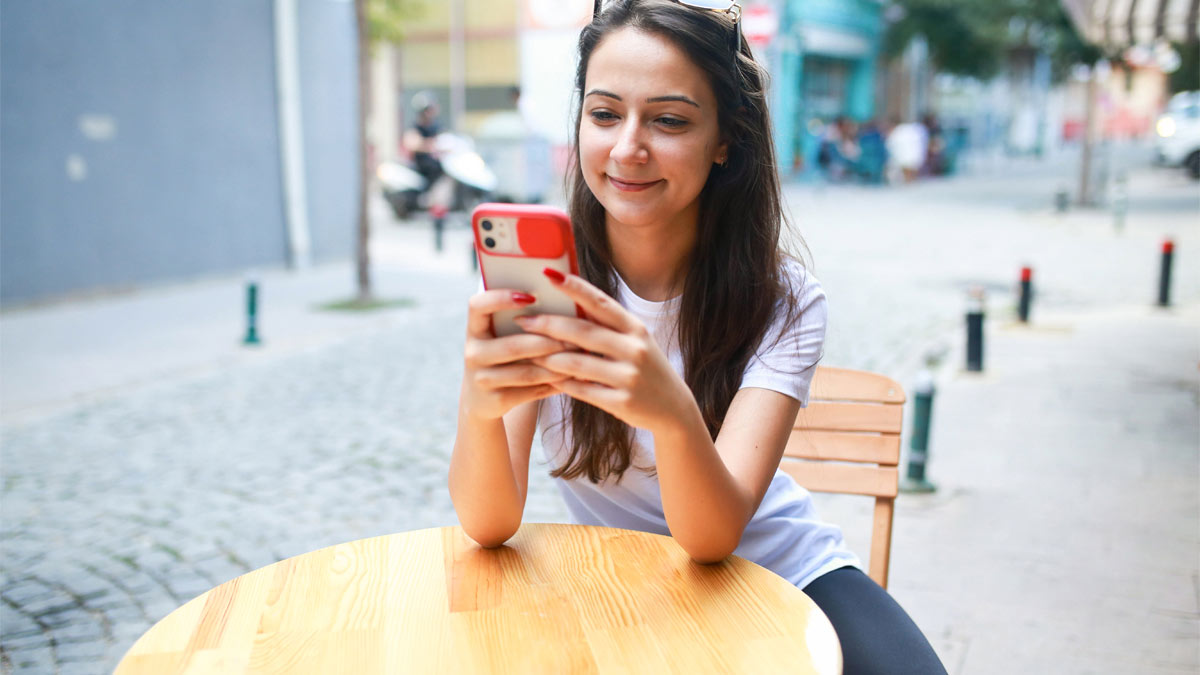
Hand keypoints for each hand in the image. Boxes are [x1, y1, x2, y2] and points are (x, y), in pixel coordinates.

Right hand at [461, 290, 568, 420]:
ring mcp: (482, 379)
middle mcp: (473, 353)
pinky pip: (532, 391)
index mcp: (474, 329)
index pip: (478, 306)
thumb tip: (565, 297)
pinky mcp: (495, 401)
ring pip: (527, 372)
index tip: (530, 297)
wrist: (483, 399)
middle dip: (549, 341)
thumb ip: (524, 319)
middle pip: (514, 345)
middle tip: (577, 336)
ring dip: (558, 365)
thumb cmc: (503, 355)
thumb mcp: (503, 336)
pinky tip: (574, 377)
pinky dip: (556, 384)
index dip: (501, 299)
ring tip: (582, 357)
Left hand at [515, 271, 695, 434]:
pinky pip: (582, 390)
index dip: (575, 288)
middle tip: (522, 320)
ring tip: (527, 352)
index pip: (601, 303)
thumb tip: (570, 300)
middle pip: (582, 332)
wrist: (673, 408)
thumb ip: (606, 324)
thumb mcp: (635, 340)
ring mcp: (629, 377)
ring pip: (577, 363)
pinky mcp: (621, 402)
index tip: (550, 275)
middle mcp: (634, 349)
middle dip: (548, 325)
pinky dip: (561, 383)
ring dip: (548, 358)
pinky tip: (545, 378)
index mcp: (635, 328)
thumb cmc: (646, 367)